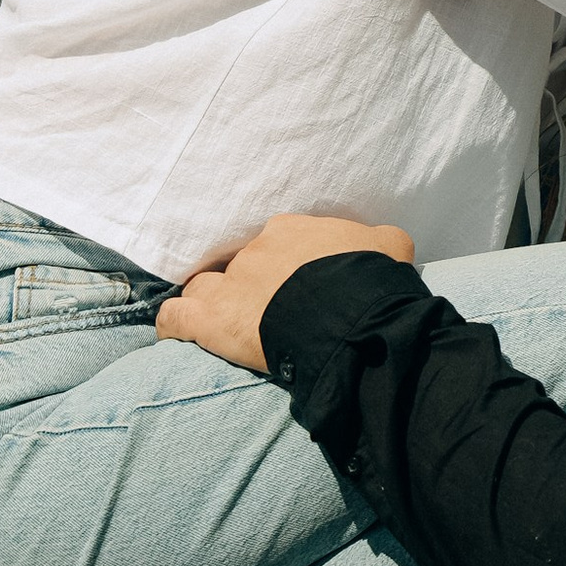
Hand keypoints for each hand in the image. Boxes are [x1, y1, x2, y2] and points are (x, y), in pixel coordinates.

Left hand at [158, 213, 414, 373]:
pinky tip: (178, 334)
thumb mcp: (390, 246)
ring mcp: (231, 283)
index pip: (279, 243)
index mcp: (293, 231)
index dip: (286, 266)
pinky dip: (174, 324)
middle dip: (252, 286)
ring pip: (204, 286)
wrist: (350, 317)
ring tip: (222, 322)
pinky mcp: (211, 320)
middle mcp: (256, 250)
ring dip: (210, 301)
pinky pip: (176, 317)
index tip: (298, 287)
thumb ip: (378, 240)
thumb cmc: (372, 281)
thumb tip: (380, 243)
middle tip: (270, 313)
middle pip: (243, 266)